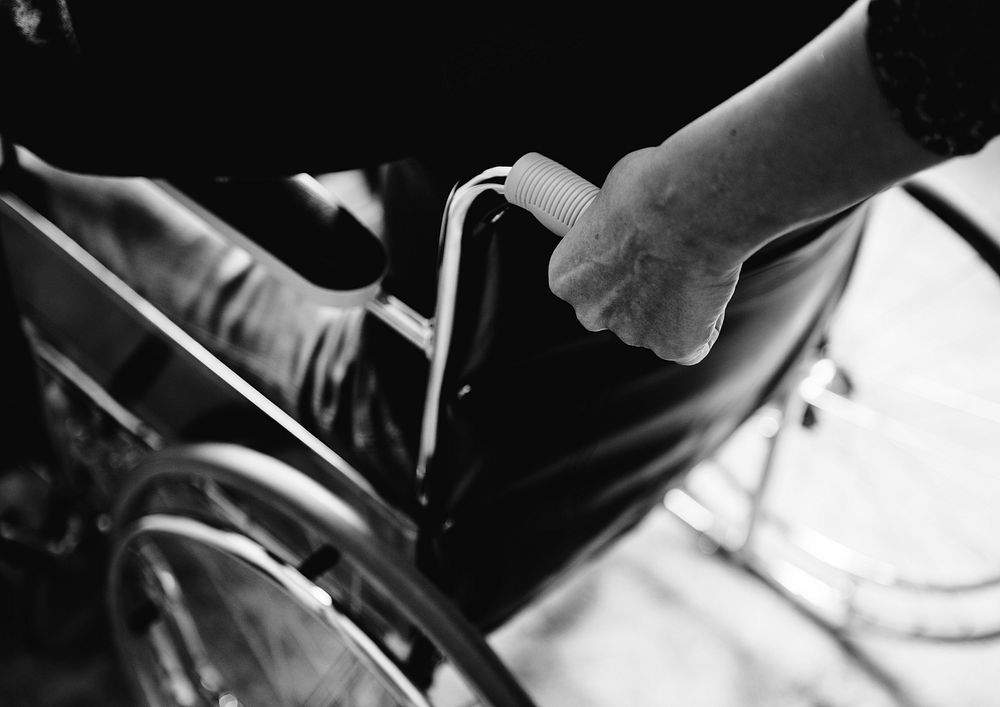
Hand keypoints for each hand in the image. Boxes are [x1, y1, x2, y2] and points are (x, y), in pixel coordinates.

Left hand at [547, 147, 743, 363]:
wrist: (689, 206)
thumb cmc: (649, 190)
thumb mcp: (611, 198)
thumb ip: (611, 228)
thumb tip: (624, 220)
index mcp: (566, 278)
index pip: (585, 285)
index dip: (613, 268)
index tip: (631, 252)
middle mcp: (592, 313)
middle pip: (615, 311)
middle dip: (638, 293)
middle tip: (664, 261)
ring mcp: (634, 333)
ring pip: (654, 326)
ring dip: (671, 306)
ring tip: (693, 266)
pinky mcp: (675, 345)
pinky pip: (690, 347)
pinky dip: (702, 328)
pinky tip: (709, 299)